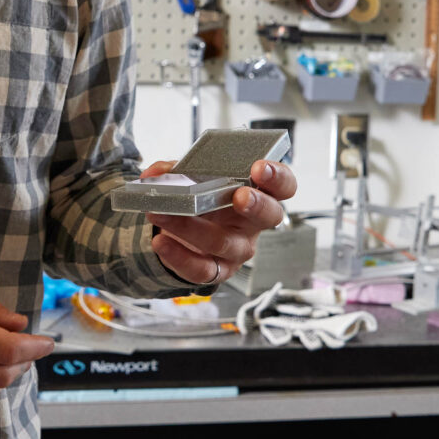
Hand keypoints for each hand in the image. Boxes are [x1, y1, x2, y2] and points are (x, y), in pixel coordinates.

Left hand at [146, 158, 296, 288]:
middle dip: (256, 205)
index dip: (277, 177)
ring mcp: (238, 249)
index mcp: (257, 194)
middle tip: (238, 196)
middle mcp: (254, 223)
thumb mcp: (194, 180)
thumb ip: (178, 171)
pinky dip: (178, 256)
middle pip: (269, 215)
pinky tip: (161, 243)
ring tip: (162, 213)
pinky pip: (202, 269)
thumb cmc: (202, 202)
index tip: (260, 168)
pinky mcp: (218, 270)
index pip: (282, 185)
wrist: (186, 234)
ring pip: (224, 242)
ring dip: (190, 227)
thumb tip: (156, 173)